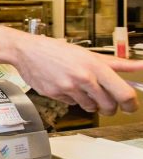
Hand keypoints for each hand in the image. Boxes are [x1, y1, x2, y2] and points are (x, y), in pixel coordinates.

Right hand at [14, 35, 140, 114]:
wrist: (27, 51)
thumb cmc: (56, 50)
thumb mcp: (88, 54)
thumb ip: (116, 63)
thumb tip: (140, 66)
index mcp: (94, 66)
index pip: (123, 93)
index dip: (130, 104)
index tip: (131, 106)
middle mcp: (82, 78)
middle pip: (108, 105)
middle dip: (111, 108)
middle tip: (108, 103)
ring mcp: (68, 88)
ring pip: (90, 107)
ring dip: (92, 104)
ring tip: (84, 91)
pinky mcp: (55, 95)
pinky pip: (72, 103)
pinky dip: (72, 99)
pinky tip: (66, 87)